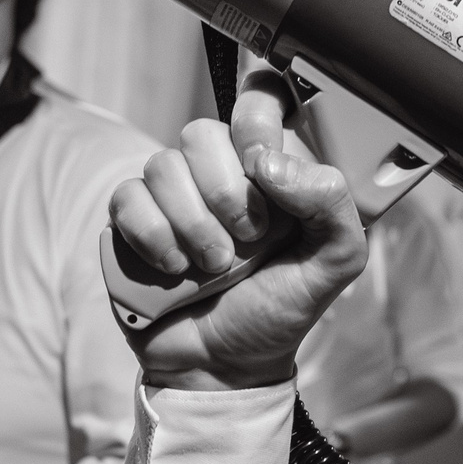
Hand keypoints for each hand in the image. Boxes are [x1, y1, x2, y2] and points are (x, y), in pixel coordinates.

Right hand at [109, 70, 366, 389]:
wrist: (225, 365)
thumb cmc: (279, 307)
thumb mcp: (334, 263)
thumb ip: (333, 204)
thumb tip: (270, 163)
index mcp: (270, 168)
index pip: (258, 98)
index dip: (256, 121)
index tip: (263, 168)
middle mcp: (218, 171)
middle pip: (201, 132)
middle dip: (226, 196)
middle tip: (248, 240)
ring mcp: (170, 194)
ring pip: (162, 166)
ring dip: (194, 227)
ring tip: (215, 267)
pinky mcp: (130, 220)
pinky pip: (127, 199)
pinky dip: (155, 240)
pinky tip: (176, 270)